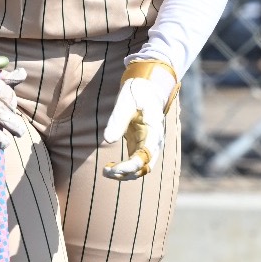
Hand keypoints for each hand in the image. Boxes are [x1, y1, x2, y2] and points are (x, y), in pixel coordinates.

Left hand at [101, 60, 177, 179]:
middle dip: (126, 173)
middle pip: (145, 167)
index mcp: (155, 130)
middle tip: (106, 171)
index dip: (130, 166)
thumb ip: (118, 119)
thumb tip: (107, 140)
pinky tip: (108, 167)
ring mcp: (148, 144)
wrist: (146, 87)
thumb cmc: (137, 91)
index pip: (146, 156)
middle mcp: (154, 141)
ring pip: (140, 168)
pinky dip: (123, 169)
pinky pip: (134, 163)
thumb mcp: (125, 101)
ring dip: (124, 174)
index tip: (114, 168)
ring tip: (105, 171)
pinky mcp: (140, 145)